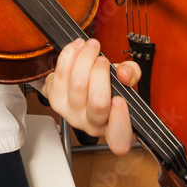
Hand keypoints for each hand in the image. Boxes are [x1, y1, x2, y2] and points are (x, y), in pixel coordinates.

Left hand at [41, 38, 140, 154]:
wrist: (76, 85)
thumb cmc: (104, 86)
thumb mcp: (125, 80)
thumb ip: (132, 74)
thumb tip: (124, 73)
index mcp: (115, 127)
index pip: (119, 139)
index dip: (120, 121)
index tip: (120, 100)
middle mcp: (92, 125)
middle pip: (98, 102)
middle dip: (101, 73)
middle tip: (103, 60)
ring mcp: (71, 114)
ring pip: (78, 85)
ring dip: (85, 59)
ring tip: (91, 46)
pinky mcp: (54, 100)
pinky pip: (61, 74)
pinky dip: (70, 55)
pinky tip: (77, 47)